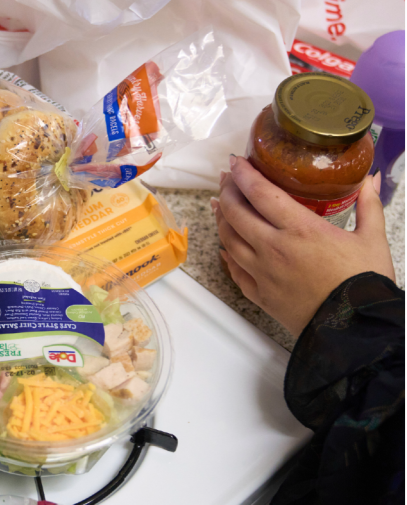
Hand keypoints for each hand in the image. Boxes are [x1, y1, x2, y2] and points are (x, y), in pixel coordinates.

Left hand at [212, 156, 394, 335]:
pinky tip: (224, 247)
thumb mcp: (372, 239)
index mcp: (300, 229)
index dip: (243, 174)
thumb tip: (371, 179)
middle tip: (225, 180)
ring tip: (220, 206)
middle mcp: (273, 248)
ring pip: (228, 240)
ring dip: (221, 220)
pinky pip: (233, 270)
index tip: (235, 162)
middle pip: (236, 213)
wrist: (355, 329)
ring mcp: (262, 272)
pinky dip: (226, 255)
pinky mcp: (259, 294)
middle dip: (226, 192)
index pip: (260, 193)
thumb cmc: (364, 283)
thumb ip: (368, 205)